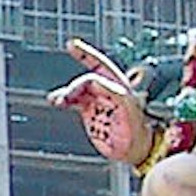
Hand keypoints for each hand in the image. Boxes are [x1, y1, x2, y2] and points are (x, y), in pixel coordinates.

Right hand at [50, 38, 150, 166]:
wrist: (137, 151)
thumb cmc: (139, 132)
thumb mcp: (130, 111)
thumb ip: (115, 93)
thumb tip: (94, 80)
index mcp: (120, 86)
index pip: (101, 66)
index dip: (86, 54)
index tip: (71, 44)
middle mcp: (108, 91)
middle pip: (86, 81)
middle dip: (75, 86)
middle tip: (67, 97)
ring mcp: (98, 102)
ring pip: (77, 91)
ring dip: (66, 93)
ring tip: (58, 101)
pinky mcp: (91, 113)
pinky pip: (74, 102)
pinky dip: (64, 100)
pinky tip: (56, 101)